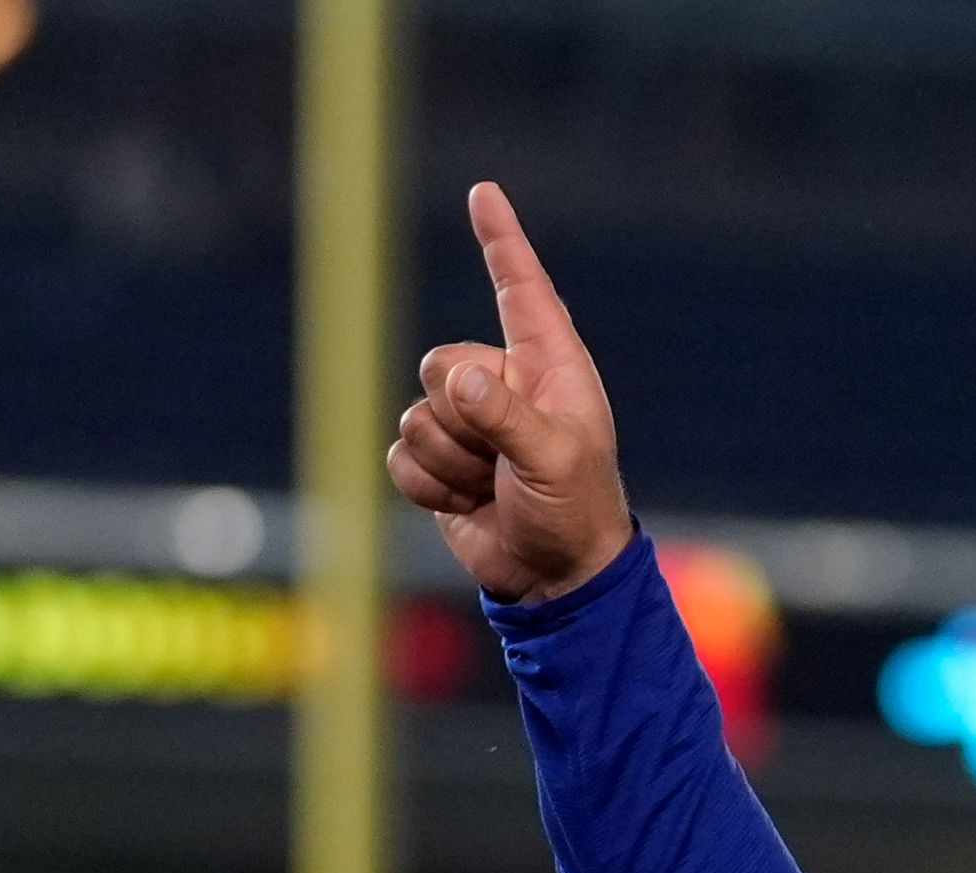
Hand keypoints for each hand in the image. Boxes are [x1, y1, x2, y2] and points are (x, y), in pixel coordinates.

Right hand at [387, 183, 633, 603]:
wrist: (553, 577)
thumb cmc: (574, 512)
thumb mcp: (554, 461)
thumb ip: (506, 417)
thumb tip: (456, 380)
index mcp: (549, 369)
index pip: (522, 289)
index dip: (501, 240)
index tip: (484, 193)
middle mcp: (505, 384)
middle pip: (441, 362)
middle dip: (462, 418)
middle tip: (504, 461)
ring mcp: (467, 421)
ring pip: (416, 413)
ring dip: (451, 461)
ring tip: (494, 486)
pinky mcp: (438, 460)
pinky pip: (401, 455)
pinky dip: (429, 486)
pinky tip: (468, 504)